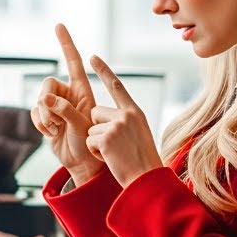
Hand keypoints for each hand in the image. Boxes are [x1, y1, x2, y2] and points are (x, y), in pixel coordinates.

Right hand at [31, 24, 102, 185]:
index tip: (59, 25)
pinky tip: (50, 133)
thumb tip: (45, 98)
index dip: (66, 44)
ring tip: (57, 129)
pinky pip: (33, 112)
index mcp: (82, 90)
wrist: (83, 162)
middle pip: (48, 84)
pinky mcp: (45, 117)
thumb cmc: (90, 143)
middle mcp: (67, 95)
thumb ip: (65, 110)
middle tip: (56, 118)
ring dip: (44, 116)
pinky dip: (39, 123)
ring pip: (39, 99)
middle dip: (48, 101)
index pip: (73, 62)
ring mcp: (55, 106)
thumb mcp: (81, 125)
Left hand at [85, 55, 163, 186]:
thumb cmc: (143, 162)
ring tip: (115, 154)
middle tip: (115, 146)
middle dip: (98, 128)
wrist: (147, 179)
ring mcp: (117, 125)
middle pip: (95, 112)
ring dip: (97, 143)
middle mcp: (126, 114)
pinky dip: (96, 152)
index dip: (103, 70)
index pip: (116, 86)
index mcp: (135, 112)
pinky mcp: (106, 137)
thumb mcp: (139, 135)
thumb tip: (107, 118)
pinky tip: (111, 159)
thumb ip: (125, 122)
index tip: (93, 57)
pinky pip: (89, 140)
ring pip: (91, 127)